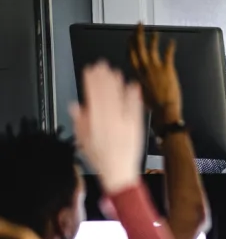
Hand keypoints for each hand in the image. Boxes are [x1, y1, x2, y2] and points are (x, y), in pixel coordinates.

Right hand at [70, 62, 144, 192]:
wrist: (120, 173)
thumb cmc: (101, 159)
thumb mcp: (84, 142)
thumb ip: (80, 122)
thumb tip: (75, 106)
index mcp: (95, 125)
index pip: (92, 98)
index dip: (91, 83)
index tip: (89, 70)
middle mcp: (110, 123)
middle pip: (106, 96)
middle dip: (103, 78)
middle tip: (102, 65)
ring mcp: (124, 124)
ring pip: (120, 100)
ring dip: (117, 84)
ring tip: (114, 72)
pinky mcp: (137, 127)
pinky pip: (135, 109)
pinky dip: (134, 97)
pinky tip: (132, 86)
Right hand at [129, 23, 181, 126]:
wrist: (164, 110)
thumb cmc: (154, 106)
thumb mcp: (141, 93)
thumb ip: (139, 84)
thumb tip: (138, 83)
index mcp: (137, 74)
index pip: (131, 55)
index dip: (130, 45)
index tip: (130, 37)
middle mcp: (144, 69)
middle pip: (138, 48)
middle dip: (138, 35)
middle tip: (140, 25)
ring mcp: (155, 68)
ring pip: (152, 48)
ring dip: (153, 38)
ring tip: (155, 31)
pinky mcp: (167, 69)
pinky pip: (168, 54)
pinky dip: (170, 47)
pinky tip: (172, 41)